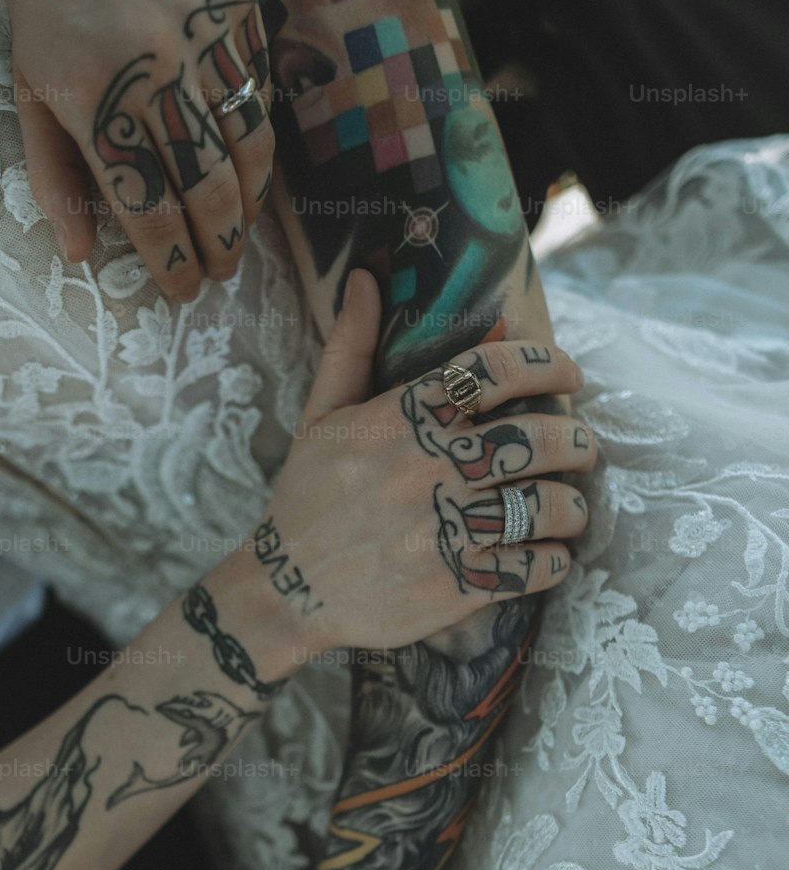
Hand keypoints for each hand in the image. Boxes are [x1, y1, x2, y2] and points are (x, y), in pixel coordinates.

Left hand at [0, 0, 273, 297]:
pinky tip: (245, 167)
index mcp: (94, 99)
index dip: (172, 264)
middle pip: (208, 191)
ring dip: (249, 206)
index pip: (149, 210)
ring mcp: (204, 37)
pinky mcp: (238, 10)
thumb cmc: (49, 8)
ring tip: (239, 231)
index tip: (183, 290)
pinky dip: (257, 144)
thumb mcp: (31, 92)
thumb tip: (78, 256)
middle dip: (220, 247)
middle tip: (221, 272)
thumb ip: (54, 178)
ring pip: (249, 150)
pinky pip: (260, 97)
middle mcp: (154, 71)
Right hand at [253, 268, 595, 656]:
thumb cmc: (307, 499)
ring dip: (573, 506)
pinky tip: (550, 554)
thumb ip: (351, 348)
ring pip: (546, 506)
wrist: (287, 591)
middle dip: (577, 441)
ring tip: (572, 508)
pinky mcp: (457, 586)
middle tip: (582, 448)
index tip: (571, 375)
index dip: (547, 365)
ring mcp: (445, 530)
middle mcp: (429, 469)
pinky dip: (555, 559)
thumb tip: (366, 278)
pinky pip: (534, 567)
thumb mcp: (321, 418)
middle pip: (536, 438)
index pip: (494, 372)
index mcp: (402, 420)